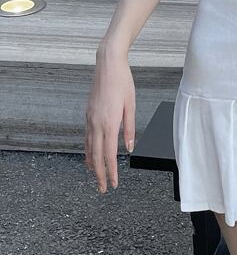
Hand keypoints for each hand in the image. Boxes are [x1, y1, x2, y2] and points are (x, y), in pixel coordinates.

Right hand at [85, 45, 135, 193]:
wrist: (107, 65)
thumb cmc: (123, 83)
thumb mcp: (131, 105)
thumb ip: (129, 128)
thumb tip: (128, 148)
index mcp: (109, 123)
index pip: (109, 154)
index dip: (111, 172)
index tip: (113, 184)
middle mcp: (96, 124)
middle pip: (96, 156)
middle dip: (99, 175)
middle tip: (103, 189)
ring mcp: (89, 119)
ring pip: (89, 148)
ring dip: (92, 165)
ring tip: (97, 177)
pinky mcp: (88, 114)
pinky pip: (87, 138)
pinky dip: (89, 151)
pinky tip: (91, 156)